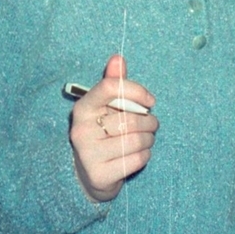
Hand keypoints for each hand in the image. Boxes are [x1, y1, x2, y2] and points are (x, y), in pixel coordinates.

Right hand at [70, 55, 157, 201]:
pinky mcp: (99, 175)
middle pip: (128, 119)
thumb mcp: (104, 106)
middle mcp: (81, 129)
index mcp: (83, 107)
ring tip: (148, 137)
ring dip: (149, 138)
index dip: (135, 90)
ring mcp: (88, 154)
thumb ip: (113, 83)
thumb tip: (118, 57)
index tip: (150, 100)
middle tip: (153, 123)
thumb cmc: (102, 131)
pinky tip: (141, 153)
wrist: (88, 173)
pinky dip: (145, 155)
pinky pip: (135, 160)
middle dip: (149, 121)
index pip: (110, 87)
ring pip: (134, 140)